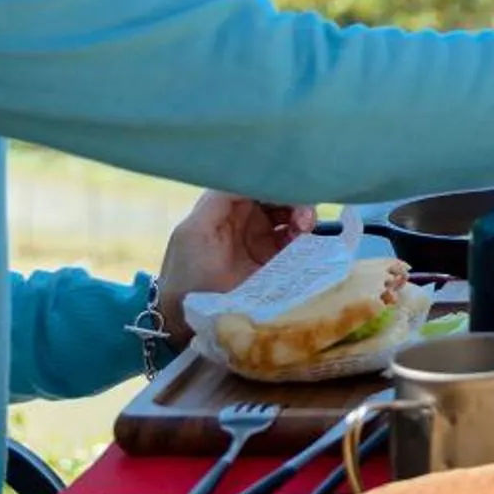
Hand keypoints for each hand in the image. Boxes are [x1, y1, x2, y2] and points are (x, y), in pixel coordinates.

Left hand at [154, 192, 317, 342]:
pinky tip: (304, 239)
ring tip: (305, 227)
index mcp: (227, 206)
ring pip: (292, 215)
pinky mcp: (275, 261)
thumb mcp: (196, 230)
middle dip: (295, 197)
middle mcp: (247, 218)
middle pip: (279, 195)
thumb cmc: (187, 272)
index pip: (258, 181)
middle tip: (302, 214)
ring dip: (303, 215)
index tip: (291, 186)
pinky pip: (297, 242)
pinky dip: (306, 237)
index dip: (276, 180)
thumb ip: (220, 198)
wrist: (189, 319)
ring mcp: (262, 240)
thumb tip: (255, 174)